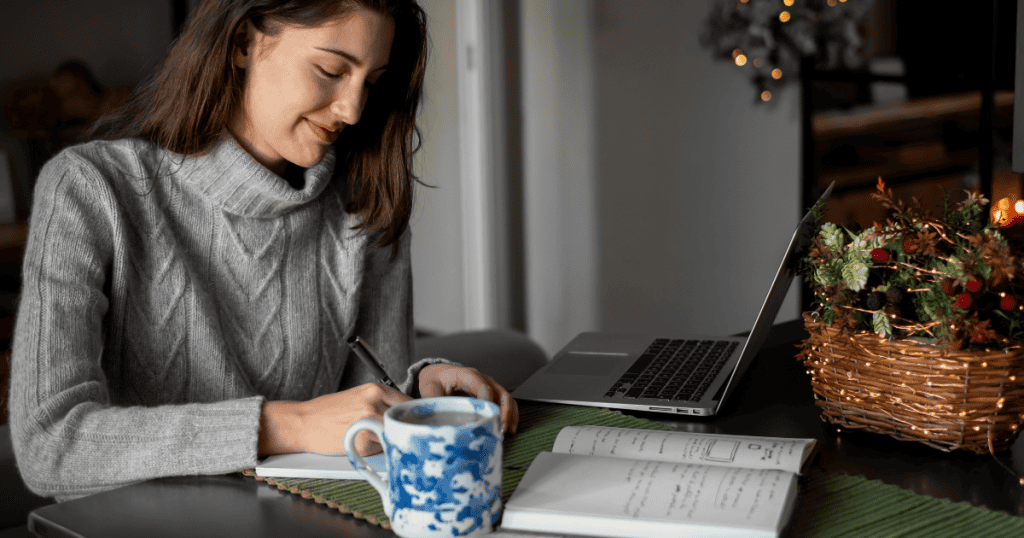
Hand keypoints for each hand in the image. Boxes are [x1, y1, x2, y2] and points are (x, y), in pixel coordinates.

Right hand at [258, 383, 411, 457]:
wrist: (304, 423)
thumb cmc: (330, 411)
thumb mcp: (359, 396)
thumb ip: (382, 401)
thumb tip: (406, 412)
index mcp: (376, 389)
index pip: (409, 401)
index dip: (412, 414)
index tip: (415, 421)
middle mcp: (375, 404)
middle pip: (406, 419)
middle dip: (405, 427)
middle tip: (403, 433)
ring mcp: (370, 423)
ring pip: (395, 434)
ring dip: (392, 439)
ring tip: (379, 438)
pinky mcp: (364, 442)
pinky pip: (383, 447)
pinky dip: (379, 449)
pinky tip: (365, 444)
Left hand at [418, 364, 518, 433]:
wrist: (439, 374)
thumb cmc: (435, 380)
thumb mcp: (430, 388)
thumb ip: (434, 401)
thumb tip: (438, 418)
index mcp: (467, 375)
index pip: (483, 387)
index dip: (487, 402)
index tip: (486, 418)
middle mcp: (483, 379)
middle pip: (500, 392)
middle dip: (503, 411)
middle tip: (500, 428)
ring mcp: (490, 386)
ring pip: (507, 398)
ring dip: (509, 414)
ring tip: (507, 431)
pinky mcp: (492, 394)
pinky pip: (506, 403)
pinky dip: (510, 415)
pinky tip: (509, 428)